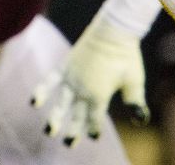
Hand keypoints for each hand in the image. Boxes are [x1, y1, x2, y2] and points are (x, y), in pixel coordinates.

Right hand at [32, 16, 147, 147]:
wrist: (112, 31)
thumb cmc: (126, 57)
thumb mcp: (135, 82)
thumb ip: (136, 102)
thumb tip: (140, 120)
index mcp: (100, 95)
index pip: (95, 119)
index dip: (94, 129)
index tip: (93, 136)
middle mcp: (83, 90)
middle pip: (77, 114)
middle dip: (73, 130)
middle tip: (69, 144)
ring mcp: (72, 79)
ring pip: (62, 103)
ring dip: (55, 117)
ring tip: (49, 131)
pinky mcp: (65, 67)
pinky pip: (50, 81)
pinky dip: (42, 91)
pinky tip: (34, 102)